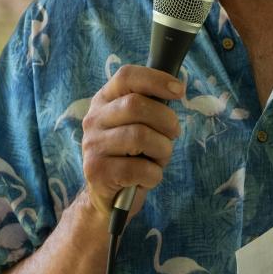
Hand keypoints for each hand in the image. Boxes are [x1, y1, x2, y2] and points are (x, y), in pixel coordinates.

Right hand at [81, 65, 183, 219]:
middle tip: (173, 134)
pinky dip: (154, 175)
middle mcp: (94, 119)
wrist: (108, 196)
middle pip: (136, 105)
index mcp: (104, 101)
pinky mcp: (97, 171)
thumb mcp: (139, 125)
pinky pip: (139, 168)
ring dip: (162, 150)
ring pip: (140, 136)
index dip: (156, 80)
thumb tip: (176, 90)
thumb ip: (151, 107)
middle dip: (166, 120)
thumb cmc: (131, 156)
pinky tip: (148, 178)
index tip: (179, 91)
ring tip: (159, 159)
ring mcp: (92, 145)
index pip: (126, 76)